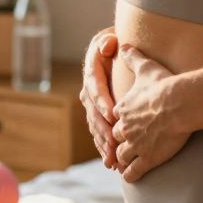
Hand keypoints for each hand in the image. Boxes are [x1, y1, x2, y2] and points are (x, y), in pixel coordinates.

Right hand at [79, 27, 120, 168]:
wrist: (110, 52)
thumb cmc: (114, 47)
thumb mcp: (109, 40)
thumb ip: (107, 42)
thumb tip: (108, 45)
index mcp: (91, 74)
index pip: (95, 90)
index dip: (103, 103)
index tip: (113, 115)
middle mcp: (88, 92)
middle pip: (94, 114)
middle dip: (103, 130)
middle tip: (114, 143)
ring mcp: (91, 106)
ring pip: (95, 127)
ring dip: (103, 143)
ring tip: (112, 158)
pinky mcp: (97, 116)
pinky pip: (99, 133)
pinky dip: (104, 147)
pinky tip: (110, 162)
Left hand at [112, 44, 191, 182]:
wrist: (180, 103)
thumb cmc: (165, 84)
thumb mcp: (145, 67)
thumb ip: (133, 57)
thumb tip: (122, 43)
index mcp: (122, 109)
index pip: (114, 119)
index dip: (117, 123)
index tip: (120, 126)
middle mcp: (124, 128)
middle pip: (116, 138)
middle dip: (118, 143)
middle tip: (119, 148)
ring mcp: (135, 144)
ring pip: (122, 156)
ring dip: (122, 160)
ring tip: (122, 165)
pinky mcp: (148, 158)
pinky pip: (134, 171)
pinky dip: (130, 174)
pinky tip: (129, 177)